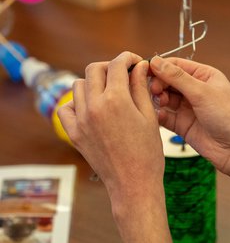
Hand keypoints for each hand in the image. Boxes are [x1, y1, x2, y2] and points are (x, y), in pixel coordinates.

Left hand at [58, 51, 163, 199]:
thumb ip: (141, 86)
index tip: (135, 61)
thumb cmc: (147, 151)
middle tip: (123, 73)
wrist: (133, 184)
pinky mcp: (74, 133)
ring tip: (109, 90)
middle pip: (94, 69)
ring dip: (94, 82)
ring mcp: (80, 120)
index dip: (128, 58)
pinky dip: (77, 102)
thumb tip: (140, 66)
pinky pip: (66, 107)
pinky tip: (92, 107)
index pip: (117, 64)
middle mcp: (94, 106)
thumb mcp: (149, 115)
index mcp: (116, 99)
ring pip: (79, 85)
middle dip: (110, 66)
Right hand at [150, 55, 229, 174]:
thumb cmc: (229, 117)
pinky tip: (159, 116)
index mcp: (203, 76)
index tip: (145, 70)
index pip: (176, 65)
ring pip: (164, 97)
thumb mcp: (202, 92)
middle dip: (159, 84)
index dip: (160, 66)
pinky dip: (159, 114)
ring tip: (161, 103)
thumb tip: (156, 61)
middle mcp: (194, 89)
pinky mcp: (182, 124)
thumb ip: (177, 77)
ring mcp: (188, 107)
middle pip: (168, 80)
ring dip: (159, 99)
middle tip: (155, 90)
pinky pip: (165, 115)